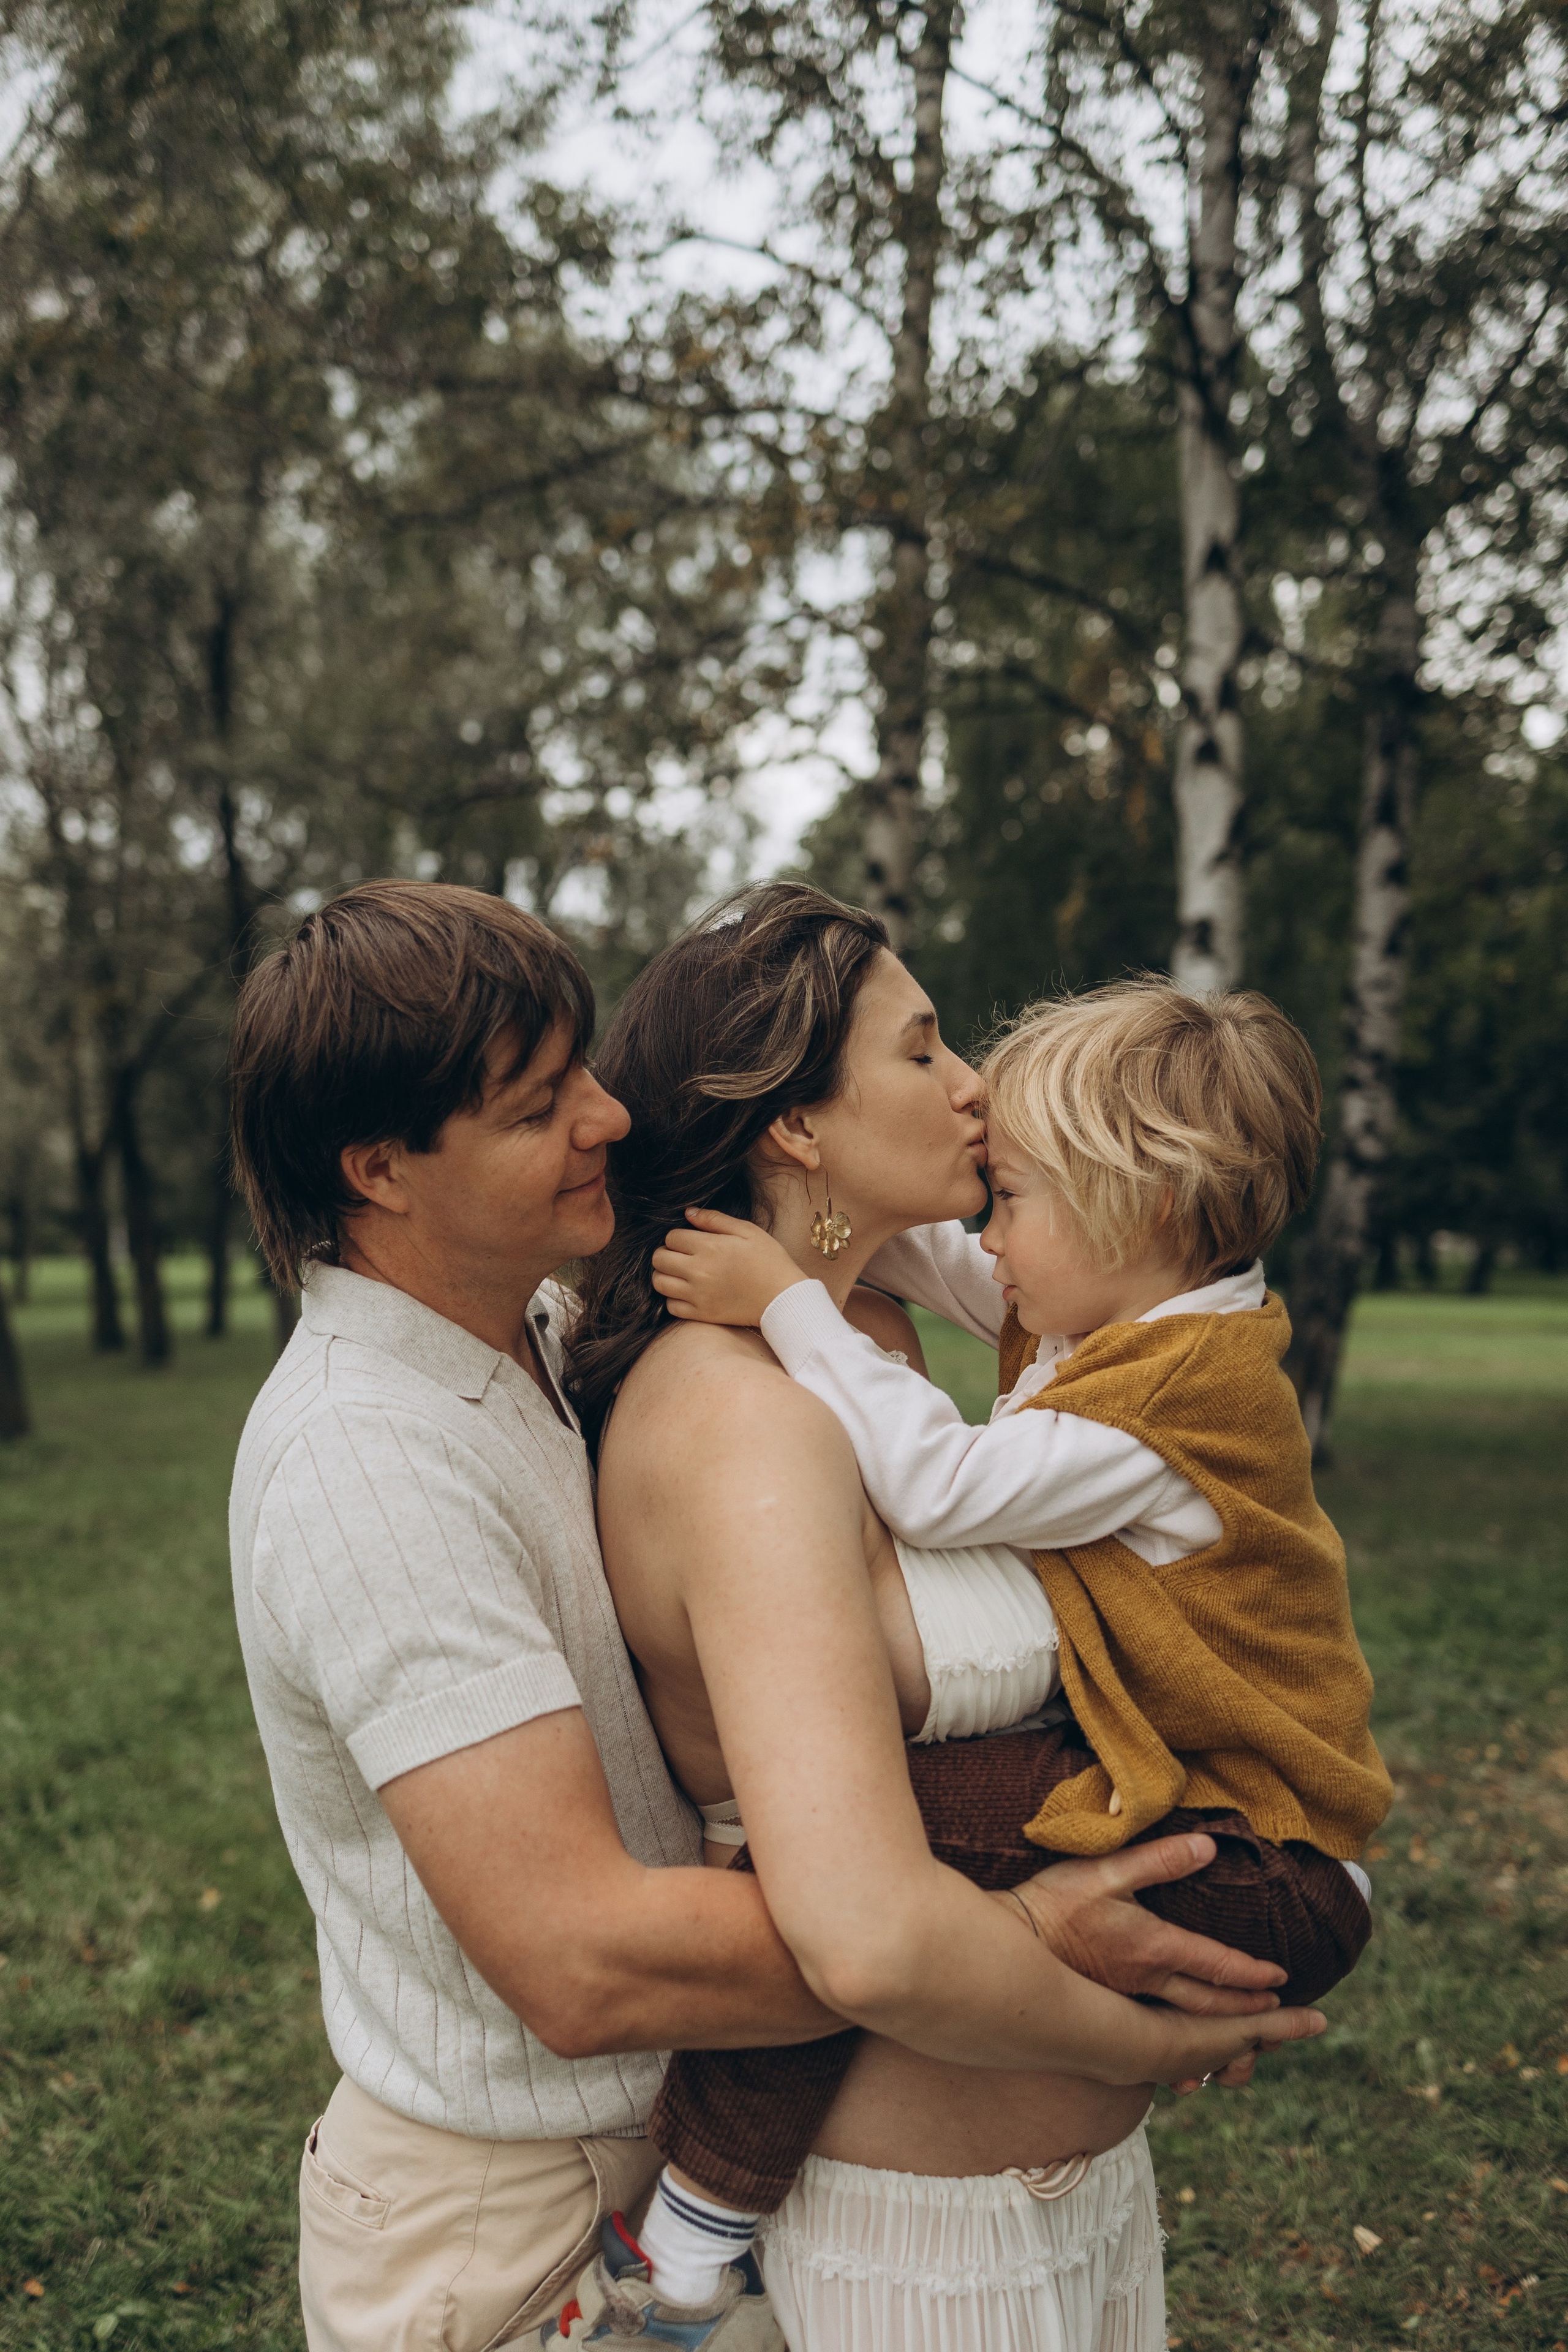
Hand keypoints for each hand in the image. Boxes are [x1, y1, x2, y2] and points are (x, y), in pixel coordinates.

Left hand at [651, 1206, 807, 1328]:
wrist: (783, 1298)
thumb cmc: (769, 1260)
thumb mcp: (747, 1231)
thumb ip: (715, 1219)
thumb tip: (688, 1212)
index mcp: (709, 1247)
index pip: (671, 1238)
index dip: (677, 1236)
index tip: (689, 1240)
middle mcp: (699, 1271)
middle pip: (659, 1259)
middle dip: (666, 1253)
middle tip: (680, 1255)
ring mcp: (698, 1295)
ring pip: (659, 1283)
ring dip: (665, 1275)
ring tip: (680, 1273)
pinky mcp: (701, 1314)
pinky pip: (670, 1306)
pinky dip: (673, 1298)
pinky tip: (687, 1292)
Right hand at [1002, 1831, 1302, 2091]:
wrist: (1009, 1943)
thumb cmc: (1055, 1903)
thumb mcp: (1105, 1870)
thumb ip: (1159, 1859)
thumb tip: (1208, 1845)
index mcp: (1154, 1948)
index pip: (1216, 1966)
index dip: (1252, 1973)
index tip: (1283, 1981)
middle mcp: (1148, 1983)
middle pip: (1213, 2006)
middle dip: (1254, 2015)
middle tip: (1286, 2020)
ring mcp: (1127, 2002)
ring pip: (1189, 2030)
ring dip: (1226, 2038)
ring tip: (1252, 2046)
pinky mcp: (1108, 2010)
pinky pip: (1161, 2044)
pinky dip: (1187, 2056)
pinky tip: (1192, 2067)